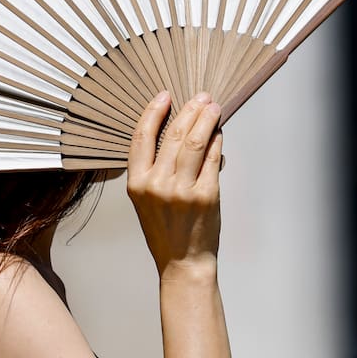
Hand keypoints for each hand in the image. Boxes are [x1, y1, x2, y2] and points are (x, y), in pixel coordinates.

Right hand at [127, 92, 223, 278]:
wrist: (183, 262)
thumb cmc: (165, 230)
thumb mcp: (146, 199)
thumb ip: (155, 168)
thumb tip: (179, 131)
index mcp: (137, 183)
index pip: (142, 137)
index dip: (154, 112)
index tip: (165, 95)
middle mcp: (157, 184)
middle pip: (173, 134)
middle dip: (190, 110)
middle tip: (201, 97)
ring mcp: (182, 190)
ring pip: (195, 142)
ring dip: (206, 120)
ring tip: (213, 107)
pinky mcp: (206, 195)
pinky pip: (212, 159)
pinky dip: (217, 142)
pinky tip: (219, 133)